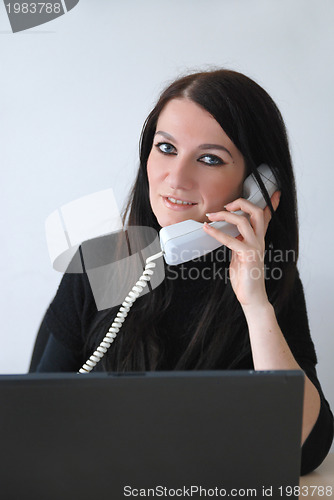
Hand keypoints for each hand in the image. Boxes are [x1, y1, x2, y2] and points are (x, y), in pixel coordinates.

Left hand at [203, 191, 280, 307]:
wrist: (252, 297)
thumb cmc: (245, 277)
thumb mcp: (241, 255)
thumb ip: (238, 243)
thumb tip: (229, 233)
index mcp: (258, 239)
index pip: (267, 217)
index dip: (271, 203)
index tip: (275, 192)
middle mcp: (259, 241)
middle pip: (257, 212)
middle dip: (241, 203)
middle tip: (226, 205)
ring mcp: (255, 247)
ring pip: (244, 221)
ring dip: (225, 216)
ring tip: (211, 216)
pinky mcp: (248, 256)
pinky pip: (231, 240)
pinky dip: (216, 233)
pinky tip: (207, 229)